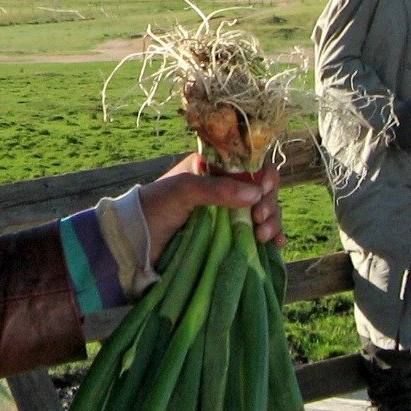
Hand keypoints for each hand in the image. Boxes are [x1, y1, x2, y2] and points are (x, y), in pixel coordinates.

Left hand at [139, 156, 283, 262]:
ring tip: (263, 237)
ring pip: (264, 213)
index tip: (264, 189)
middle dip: (269, 203)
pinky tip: (275, 245)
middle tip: (260, 219)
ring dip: (272, 222)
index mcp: (213, 170)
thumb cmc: (154, 207)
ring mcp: (228, 216)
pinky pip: (258, 236)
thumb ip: (216, 189)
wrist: (134, 242)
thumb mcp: (182, 191)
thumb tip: (255, 194)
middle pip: (262, 191)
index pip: (250, 165)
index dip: (263, 175)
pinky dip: (271, 239)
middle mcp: (225, 190)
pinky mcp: (229, 239)